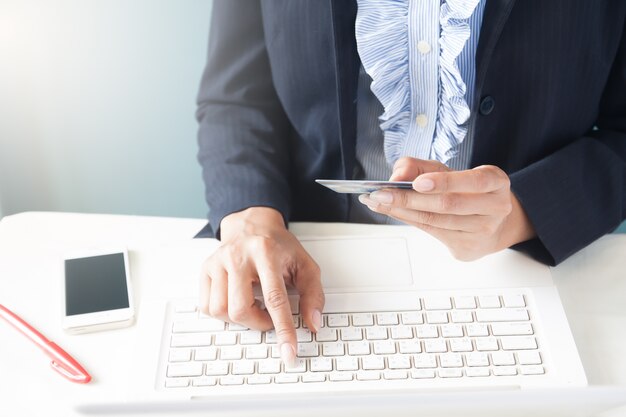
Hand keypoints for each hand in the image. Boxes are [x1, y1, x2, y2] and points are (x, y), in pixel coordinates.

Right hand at [199, 207, 323, 365]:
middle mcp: (238, 256)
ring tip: (253, 305)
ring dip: (240, 318)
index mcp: (266, 253)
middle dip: (258, 323)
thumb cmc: (279, 247)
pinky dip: (223, 313)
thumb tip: (313, 324)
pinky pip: (206, 306)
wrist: (253, 224)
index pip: (275, 298)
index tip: (288, 350)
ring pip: (220, 310)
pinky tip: (236, 301)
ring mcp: (218, 262)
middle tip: (269, 316)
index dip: (283, 328)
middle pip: (240, 309)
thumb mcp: (305, 265)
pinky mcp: (206, 269)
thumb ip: (313, 294)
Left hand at [359, 157, 535, 260]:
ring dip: (403, 211)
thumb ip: (420, 166)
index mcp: (496, 182)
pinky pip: (432, 233)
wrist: (493, 224)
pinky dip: (408, 221)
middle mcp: (495, 207)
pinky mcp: (468, 248)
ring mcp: (483, 231)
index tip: (417, 182)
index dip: (444, 182)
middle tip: (382, 194)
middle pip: (448, 204)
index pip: (473, 181)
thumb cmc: (466, 191)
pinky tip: (392, 212)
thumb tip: (397, 176)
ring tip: (379, 202)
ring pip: (437, 221)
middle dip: (410, 199)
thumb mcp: (447, 171)